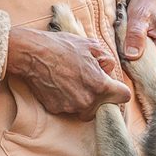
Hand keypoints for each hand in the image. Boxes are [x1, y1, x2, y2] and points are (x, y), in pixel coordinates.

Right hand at [6, 26, 130, 120]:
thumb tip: (109, 69)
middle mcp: (88, 101)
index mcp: (101, 85)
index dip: (120, 90)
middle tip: (87, 81)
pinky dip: (65, 100)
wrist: (32, 54)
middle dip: (98, 96)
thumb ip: (106, 60)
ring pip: (84, 109)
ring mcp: (72, 107)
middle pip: (102, 106)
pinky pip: (67, 108)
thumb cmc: (61, 47)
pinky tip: (59, 85)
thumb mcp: (90, 46)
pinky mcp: (57, 110)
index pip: (124, 96)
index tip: (114, 88)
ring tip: (71, 81)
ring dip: (81, 99)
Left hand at [121, 0, 155, 69]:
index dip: (144, 76)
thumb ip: (136, 35)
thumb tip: (132, 55)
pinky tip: (127, 54)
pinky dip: (134, 59)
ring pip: (147, 67)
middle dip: (137, 71)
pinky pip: (144, 60)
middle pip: (152, 72)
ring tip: (124, 58)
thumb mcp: (139, 16)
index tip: (130, 73)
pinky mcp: (154, 50)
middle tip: (124, 65)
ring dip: (134, 65)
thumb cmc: (147, 2)